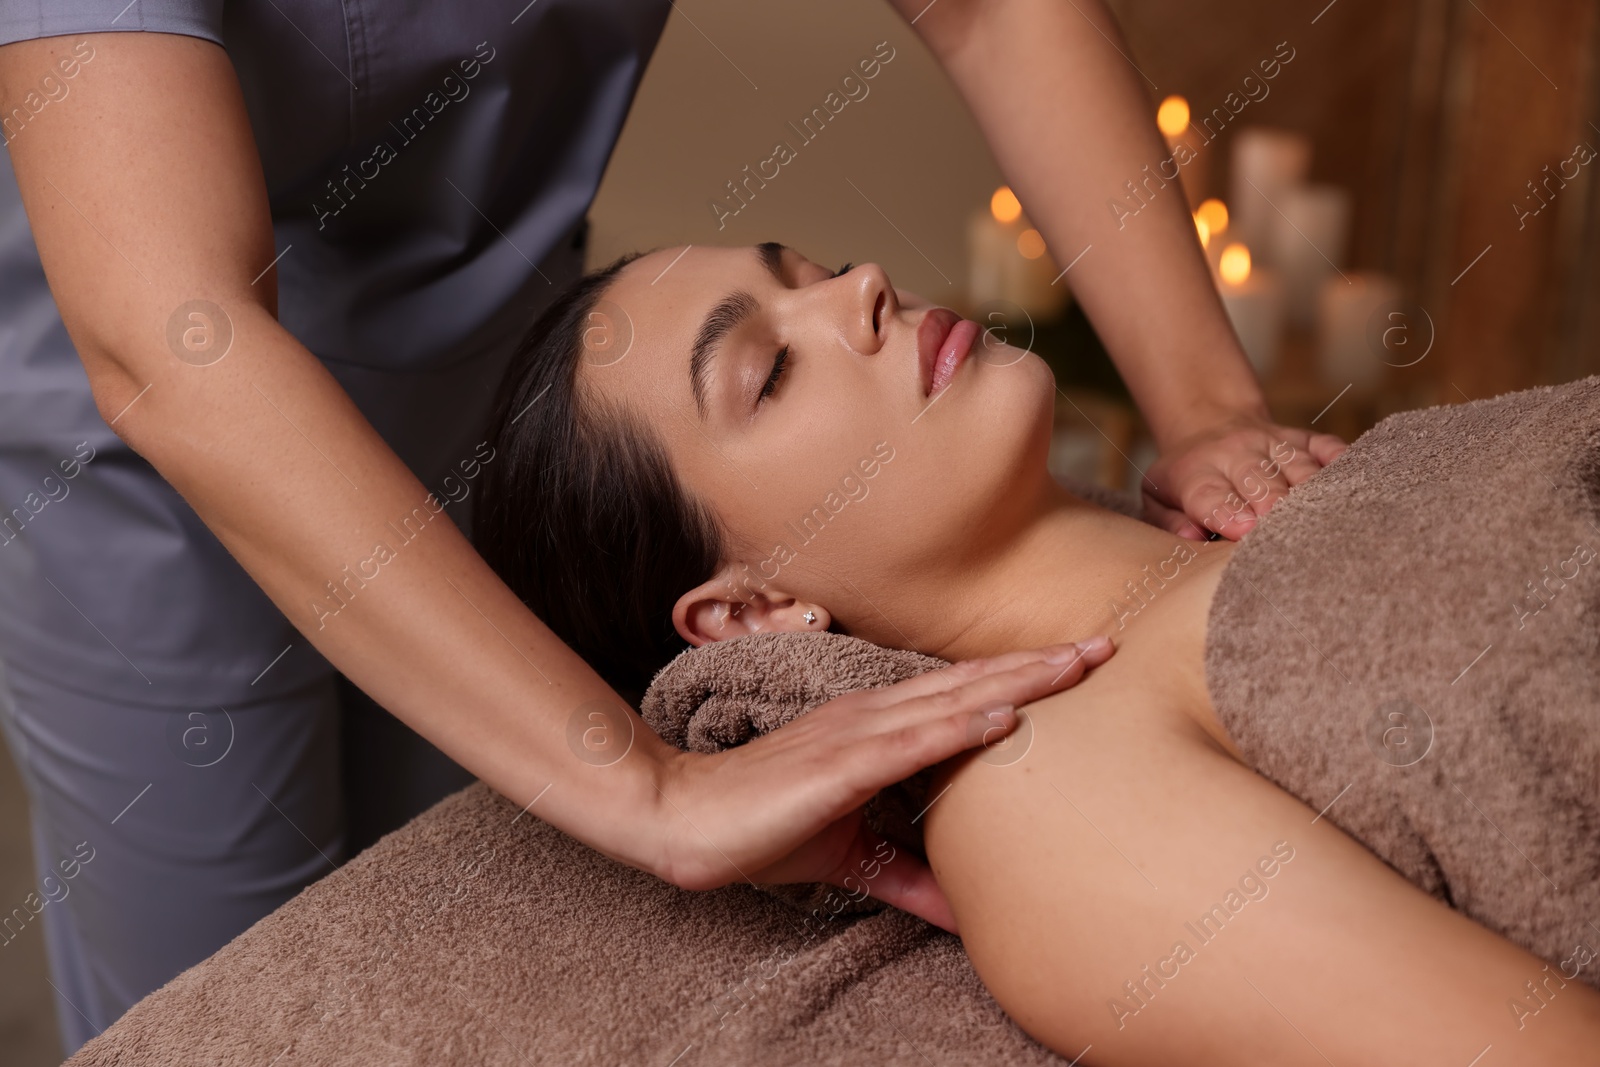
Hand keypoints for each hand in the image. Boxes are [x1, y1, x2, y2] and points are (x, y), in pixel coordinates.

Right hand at [649, 639, 1114, 931]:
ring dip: (1017, 681)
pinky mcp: (838, 767)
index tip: (1078, 663)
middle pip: (971, 683)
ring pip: (952, 701)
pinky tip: (1003, 715)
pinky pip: (910, 743)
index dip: (1020, 677)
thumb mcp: (850, 857)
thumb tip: (966, 916)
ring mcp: (856, 736)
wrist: (682, 821)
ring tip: (1077, 664)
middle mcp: (872, 717)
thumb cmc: (758, 827)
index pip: (960, 696)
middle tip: (1107, 644)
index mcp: (875, 728)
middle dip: (1040, 665)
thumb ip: (911, 878)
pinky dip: (959, 727)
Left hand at [1143, 414, 1347, 540]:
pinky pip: (1326, 447)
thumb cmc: (1185, 477)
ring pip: (1297, 466)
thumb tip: (1191, 537)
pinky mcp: (1303, 437)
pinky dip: (1340, 462)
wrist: (1207, 423)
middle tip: (1288, 533)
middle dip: (1274, 506)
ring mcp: (1272, 443)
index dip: (1228, 512)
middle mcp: (1235, 453)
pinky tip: (1350, 480)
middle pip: (1260, 480)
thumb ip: (1169, 521)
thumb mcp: (1157, 497)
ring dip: (1311, 491)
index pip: (1211, 495)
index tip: (1244, 531)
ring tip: (1326, 518)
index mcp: (1195, 472)